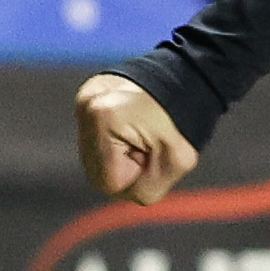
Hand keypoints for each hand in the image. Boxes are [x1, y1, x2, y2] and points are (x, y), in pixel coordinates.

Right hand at [75, 71, 196, 201]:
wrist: (185, 77)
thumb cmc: (183, 117)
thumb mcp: (177, 161)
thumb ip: (147, 189)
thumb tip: (124, 193)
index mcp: (104, 118)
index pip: (109, 181)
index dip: (136, 177)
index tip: (152, 154)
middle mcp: (86, 107)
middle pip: (97, 173)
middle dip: (125, 168)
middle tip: (148, 147)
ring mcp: (84, 102)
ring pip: (95, 159)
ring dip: (119, 157)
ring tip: (140, 136)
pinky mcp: (86, 101)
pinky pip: (96, 141)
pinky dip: (115, 143)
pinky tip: (131, 130)